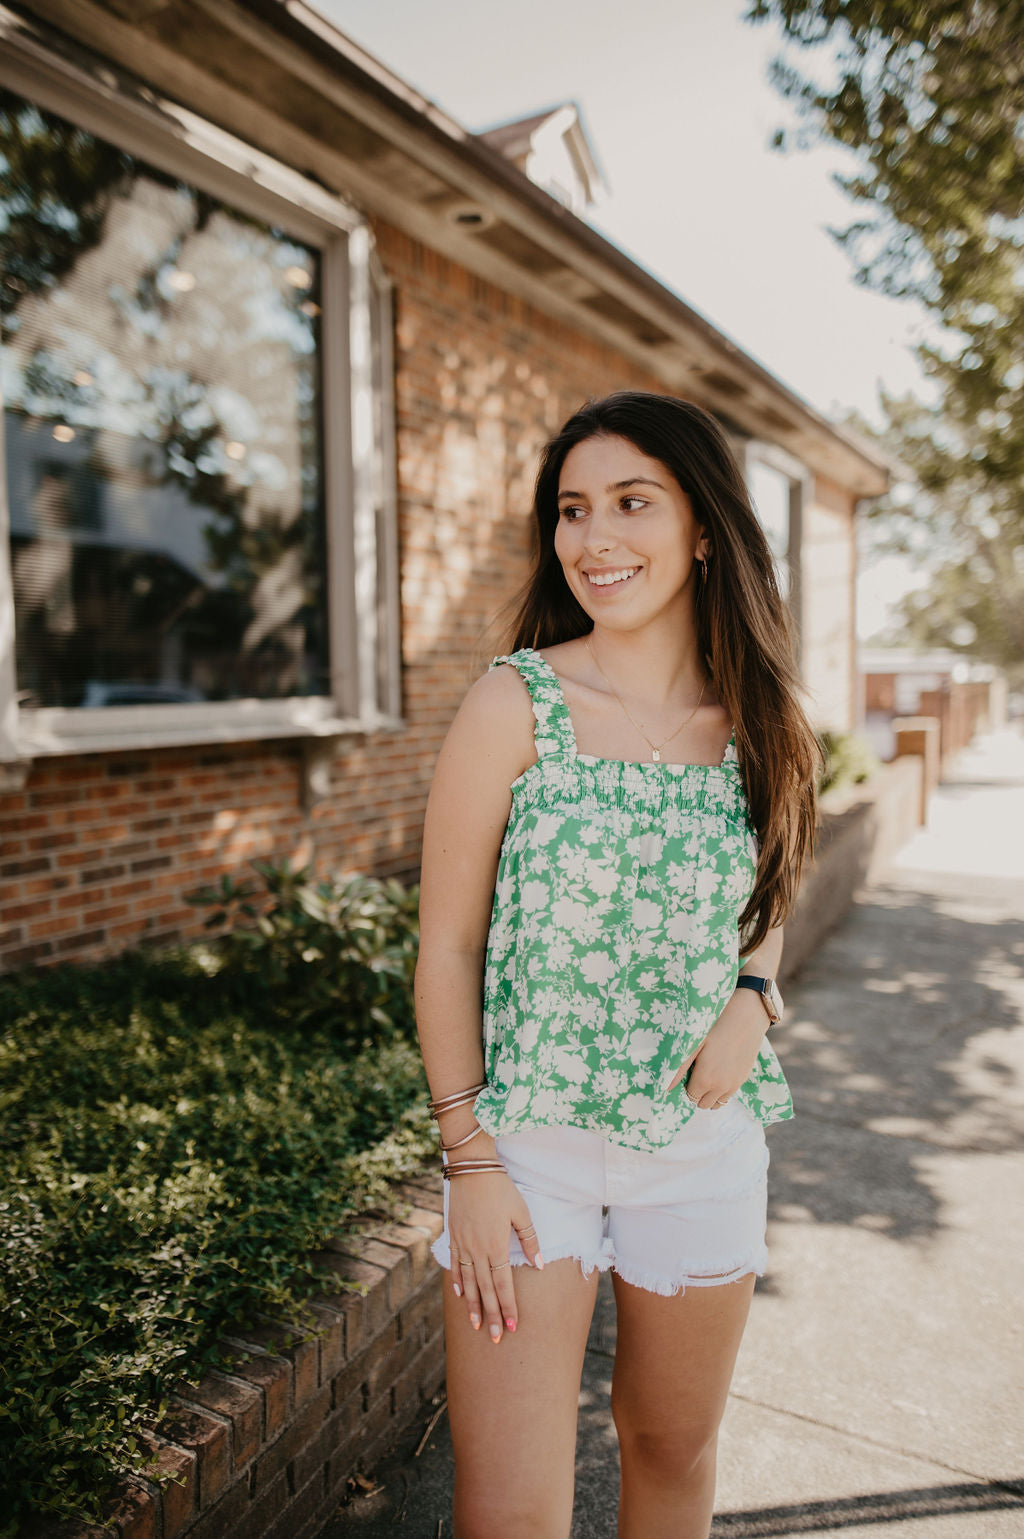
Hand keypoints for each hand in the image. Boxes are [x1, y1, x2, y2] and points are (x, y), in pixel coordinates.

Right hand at [448, 1170, 543, 1343]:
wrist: (471, 1168)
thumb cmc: (500, 1188)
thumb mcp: (521, 1211)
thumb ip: (530, 1239)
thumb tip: (539, 1265)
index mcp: (496, 1246)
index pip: (503, 1285)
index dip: (508, 1307)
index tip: (512, 1327)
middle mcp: (478, 1250)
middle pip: (485, 1290)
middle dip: (491, 1316)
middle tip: (494, 1338)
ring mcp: (463, 1244)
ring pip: (468, 1283)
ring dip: (473, 1306)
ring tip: (475, 1325)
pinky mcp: (454, 1236)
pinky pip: (455, 1265)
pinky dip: (458, 1282)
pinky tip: (461, 1296)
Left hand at [663, 988, 767, 1106]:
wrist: (746, 1016)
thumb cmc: (715, 1025)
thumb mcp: (694, 1044)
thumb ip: (679, 1068)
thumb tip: (665, 1088)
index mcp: (704, 1079)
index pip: (689, 1096)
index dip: (685, 1085)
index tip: (686, 1072)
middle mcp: (720, 1087)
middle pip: (702, 1103)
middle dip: (696, 1093)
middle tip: (695, 1073)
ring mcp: (733, 1085)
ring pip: (717, 1103)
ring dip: (710, 1094)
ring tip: (707, 1074)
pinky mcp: (743, 1078)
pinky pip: (728, 1095)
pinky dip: (721, 1090)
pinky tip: (719, 1071)